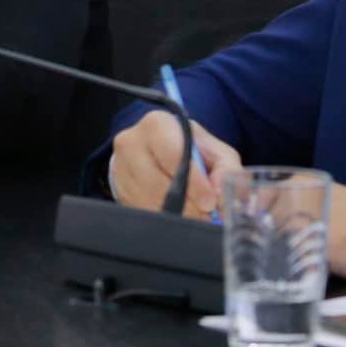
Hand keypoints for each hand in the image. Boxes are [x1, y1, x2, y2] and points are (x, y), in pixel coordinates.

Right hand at [108, 110, 240, 218]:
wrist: (156, 154)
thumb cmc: (188, 150)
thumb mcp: (213, 151)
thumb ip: (227, 170)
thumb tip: (222, 195)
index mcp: (157, 125)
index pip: (173, 155)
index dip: (194, 182)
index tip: (210, 202)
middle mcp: (132, 143)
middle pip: (159, 183)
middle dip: (188, 206)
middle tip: (207, 217)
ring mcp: (120, 169)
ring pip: (149, 203)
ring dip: (178, 216)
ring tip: (196, 218)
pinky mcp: (118, 192)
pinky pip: (143, 214)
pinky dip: (165, 221)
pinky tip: (178, 218)